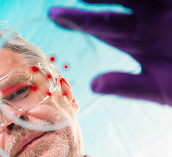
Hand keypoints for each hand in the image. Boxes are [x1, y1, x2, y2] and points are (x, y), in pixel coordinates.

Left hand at [48, 0, 171, 105]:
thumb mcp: (160, 88)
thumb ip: (127, 85)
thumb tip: (93, 85)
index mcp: (137, 40)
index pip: (102, 27)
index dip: (79, 20)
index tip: (54, 15)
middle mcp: (146, 20)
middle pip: (112, 5)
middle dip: (90, 2)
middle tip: (61, 3)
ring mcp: (164, 8)